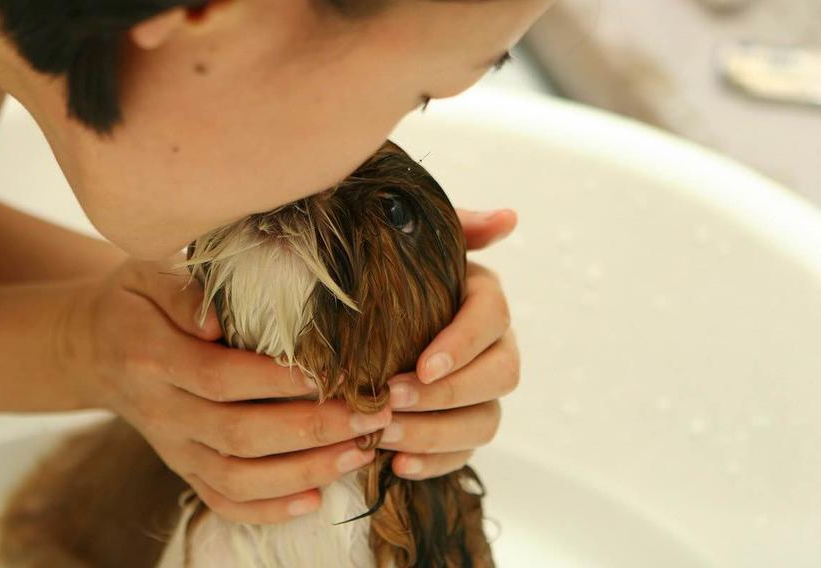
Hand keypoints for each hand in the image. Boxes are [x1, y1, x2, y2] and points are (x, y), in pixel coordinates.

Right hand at [62, 259, 391, 523]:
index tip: (331, 372)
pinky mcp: (182, 468)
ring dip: (302, 472)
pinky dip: (267, 510)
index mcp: (152, 358)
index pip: (221, 377)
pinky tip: (314, 500)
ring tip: (359, 453)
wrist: (94, 349)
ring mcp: (172, 448)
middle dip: (311, 430)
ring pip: (236, 478)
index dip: (277, 381)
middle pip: (239, 435)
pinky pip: (221, 501)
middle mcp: (162, 412)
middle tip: (369, 415)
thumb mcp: (146, 275)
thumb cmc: (136, 302)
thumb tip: (216, 318)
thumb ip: (182, 291)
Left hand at [377, 209, 520, 478]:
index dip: (463, 345)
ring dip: (437, 433)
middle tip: (393, 398)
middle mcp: (493, 346)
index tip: (423, 365)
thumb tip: (509, 218)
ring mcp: (482, 391)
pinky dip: (434, 463)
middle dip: (449, 393)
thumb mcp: (413, 242)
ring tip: (386, 436)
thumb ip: (458, 227)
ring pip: (486, 421)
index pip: (492, 319)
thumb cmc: (388, 274)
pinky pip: (464, 453)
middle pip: (500, 375)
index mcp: (483, 298)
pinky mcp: (463, 426)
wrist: (363, 312)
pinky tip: (397, 466)